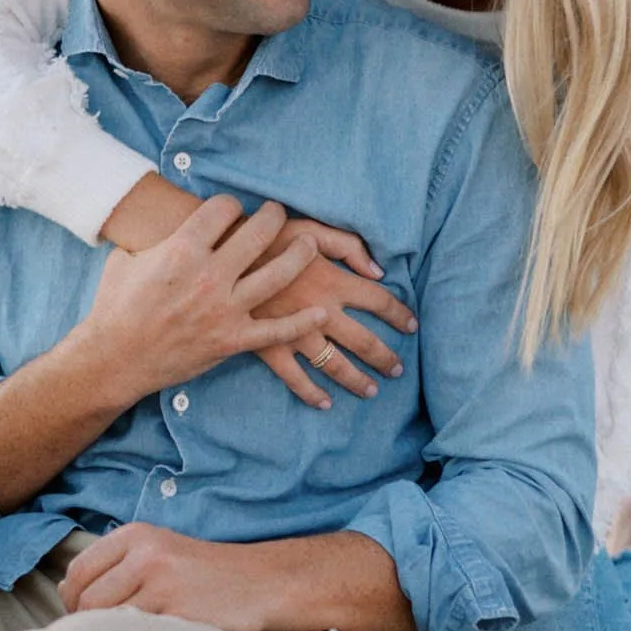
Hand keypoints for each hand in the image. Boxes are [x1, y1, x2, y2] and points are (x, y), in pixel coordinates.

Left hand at [59, 523, 290, 630]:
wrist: (264, 582)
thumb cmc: (207, 574)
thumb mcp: (159, 553)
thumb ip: (114, 567)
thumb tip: (64, 589)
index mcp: (137, 535)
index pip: (79, 571)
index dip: (74, 600)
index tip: (86, 616)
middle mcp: (145, 554)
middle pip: (87, 600)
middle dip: (87, 624)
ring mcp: (162, 584)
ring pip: (108, 621)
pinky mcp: (179, 613)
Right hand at [74, 196, 323, 400]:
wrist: (113, 358)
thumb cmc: (114, 307)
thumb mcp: (126, 259)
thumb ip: (153, 240)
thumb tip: (158, 222)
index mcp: (181, 249)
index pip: (222, 209)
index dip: (230, 204)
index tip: (232, 208)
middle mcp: (209, 275)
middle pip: (257, 233)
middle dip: (272, 217)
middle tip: (277, 214)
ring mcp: (224, 309)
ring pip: (278, 274)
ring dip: (299, 255)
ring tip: (310, 245)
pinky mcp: (232, 340)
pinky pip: (277, 331)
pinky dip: (302, 322)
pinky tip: (321, 312)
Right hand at [242, 224, 416, 409]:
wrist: (218, 255)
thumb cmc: (266, 237)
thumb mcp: (310, 227)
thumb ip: (347, 245)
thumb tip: (378, 271)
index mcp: (333, 281)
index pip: (379, 301)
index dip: (399, 314)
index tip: (411, 324)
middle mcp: (320, 311)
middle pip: (364, 341)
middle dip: (384, 357)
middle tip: (396, 369)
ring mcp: (295, 333)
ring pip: (335, 365)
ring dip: (356, 380)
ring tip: (371, 390)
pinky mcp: (269, 347)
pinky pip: (295, 378)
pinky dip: (311, 393)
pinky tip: (325, 403)